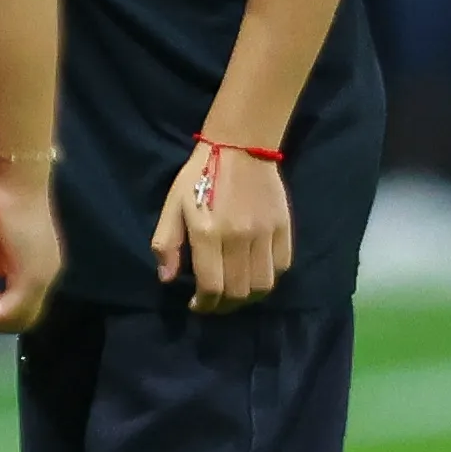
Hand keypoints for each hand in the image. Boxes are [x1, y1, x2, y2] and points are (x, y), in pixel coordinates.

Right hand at [0, 159, 62, 334]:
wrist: (16, 182)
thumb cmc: (4, 202)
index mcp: (40, 268)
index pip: (26, 306)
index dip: (2, 315)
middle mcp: (46, 276)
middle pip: (25, 317)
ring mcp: (40, 277)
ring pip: (20, 316)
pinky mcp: (30, 275)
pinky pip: (11, 307)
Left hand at [150, 140, 294, 312]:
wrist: (239, 145)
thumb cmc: (199, 174)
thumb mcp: (173, 204)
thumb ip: (166, 242)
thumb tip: (167, 279)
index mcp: (207, 233)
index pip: (212, 286)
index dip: (205, 305)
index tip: (198, 305)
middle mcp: (238, 237)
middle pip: (238, 292)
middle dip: (224, 306)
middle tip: (215, 303)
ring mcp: (264, 233)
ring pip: (263, 286)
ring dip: (248, 298)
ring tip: (236, 295)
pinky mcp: (284, 227)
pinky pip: (282, 267)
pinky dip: (269, 279)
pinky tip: (255, 275)